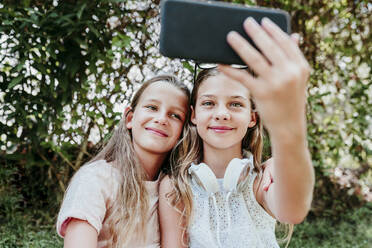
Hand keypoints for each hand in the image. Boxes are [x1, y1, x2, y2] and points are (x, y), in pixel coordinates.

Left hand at [219, 17, 309, 136]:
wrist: (289, 126)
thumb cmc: (291, 100)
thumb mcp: (298, 79)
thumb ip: (294, 58)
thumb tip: (294, 35)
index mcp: (301, 67)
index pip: (286, 43)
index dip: (273, 30)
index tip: (263, 21)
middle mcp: (290, 73)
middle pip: (269, 47)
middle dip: (256, 33)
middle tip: (246, 22)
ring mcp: (275, 83)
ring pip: (254, 59)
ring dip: (240, 45)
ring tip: (230, 36)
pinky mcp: (261, 93)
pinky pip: (243, 77)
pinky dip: (230, 69)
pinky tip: (221, 63)